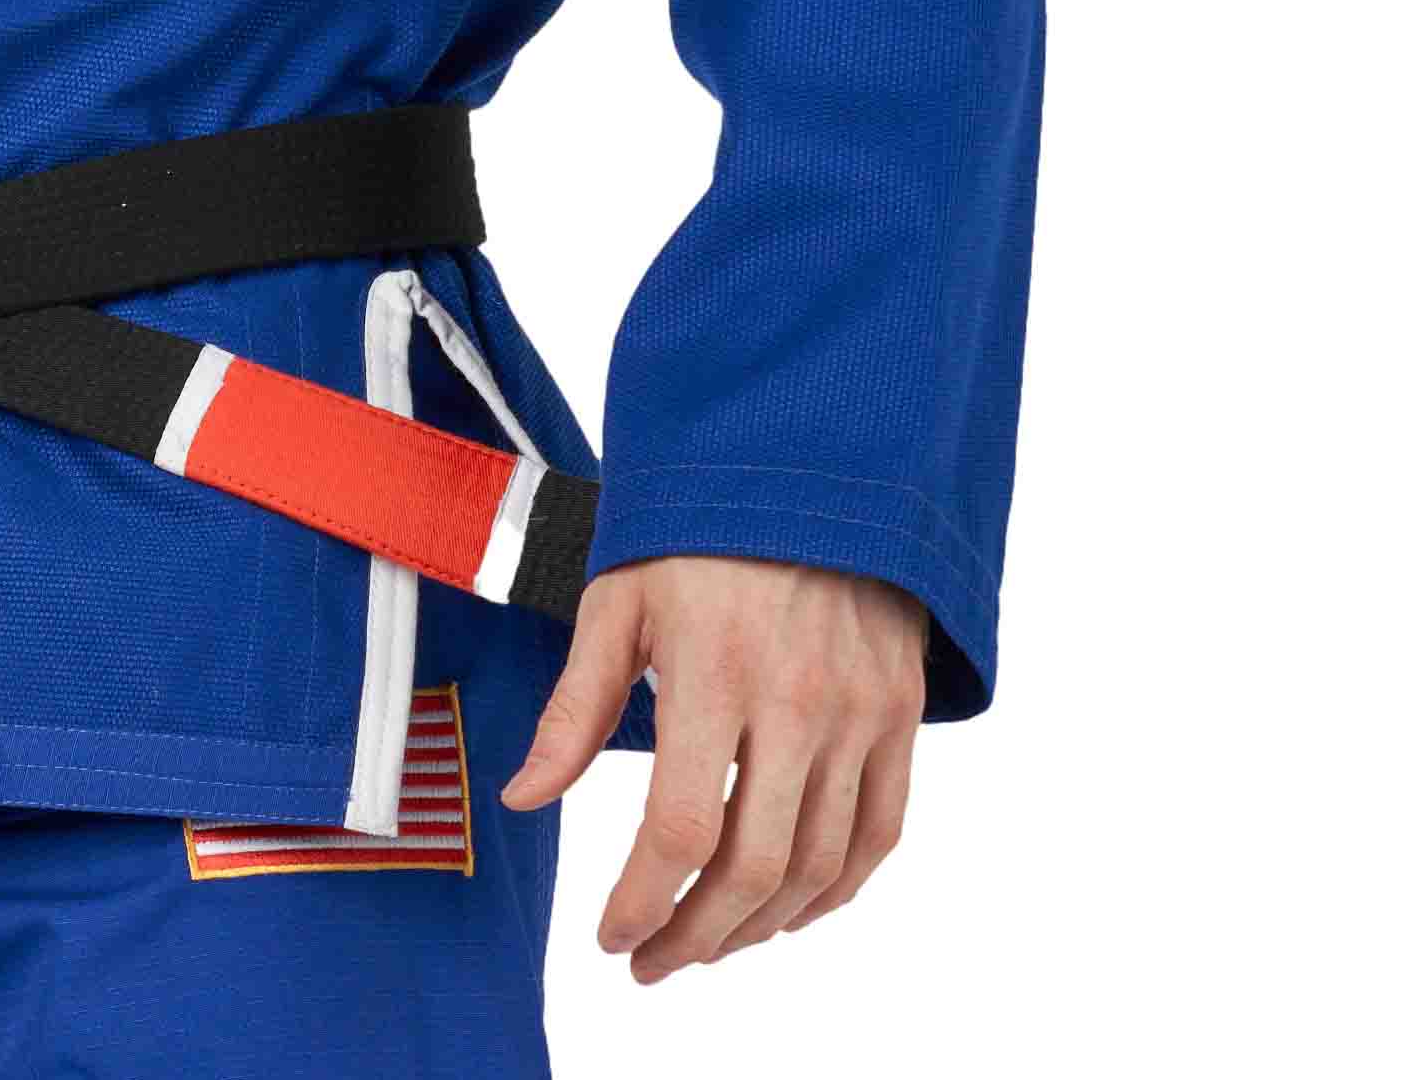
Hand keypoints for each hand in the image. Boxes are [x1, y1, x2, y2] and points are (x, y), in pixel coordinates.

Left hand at [496, 551, 925, 982]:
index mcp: (715, 670)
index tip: (612, 936)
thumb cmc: (699, 529)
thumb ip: (575, 709)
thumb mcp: (619, 599)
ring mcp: (859, 713)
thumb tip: (524, 797)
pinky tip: (789, 912)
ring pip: (819, 868)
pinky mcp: (899, 715)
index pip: (681, 830)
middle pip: (753, 868)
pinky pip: (880, 834)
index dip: (642, 902)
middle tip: (651, 961)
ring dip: (759, 929)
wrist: (814, 463)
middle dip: (694, 936)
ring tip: (707, 944)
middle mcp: (796, 702)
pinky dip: (837, 893)